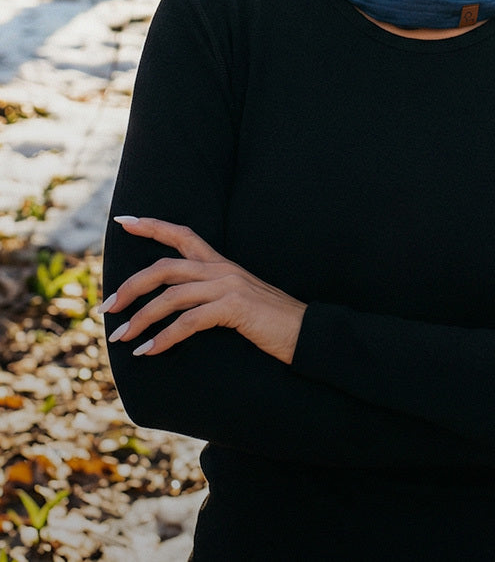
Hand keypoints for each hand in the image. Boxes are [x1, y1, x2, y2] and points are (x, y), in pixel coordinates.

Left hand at [101, 216, 306, 364]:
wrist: (306, 331)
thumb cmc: (271, 320)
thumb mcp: (237, 300)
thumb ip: (210, 296)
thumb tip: (176, 310)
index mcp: (221, 263)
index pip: (181, 234)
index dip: (151, 225)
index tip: (123, 221)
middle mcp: (221, 269)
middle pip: (164, 267)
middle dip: (130, 286)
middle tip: (108, 308)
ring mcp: (228, 286)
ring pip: (171, 296)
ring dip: (141, 319)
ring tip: (122, 338)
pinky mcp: (233, 308)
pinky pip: (188, 322)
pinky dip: (164, 338)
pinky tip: (150, 352)